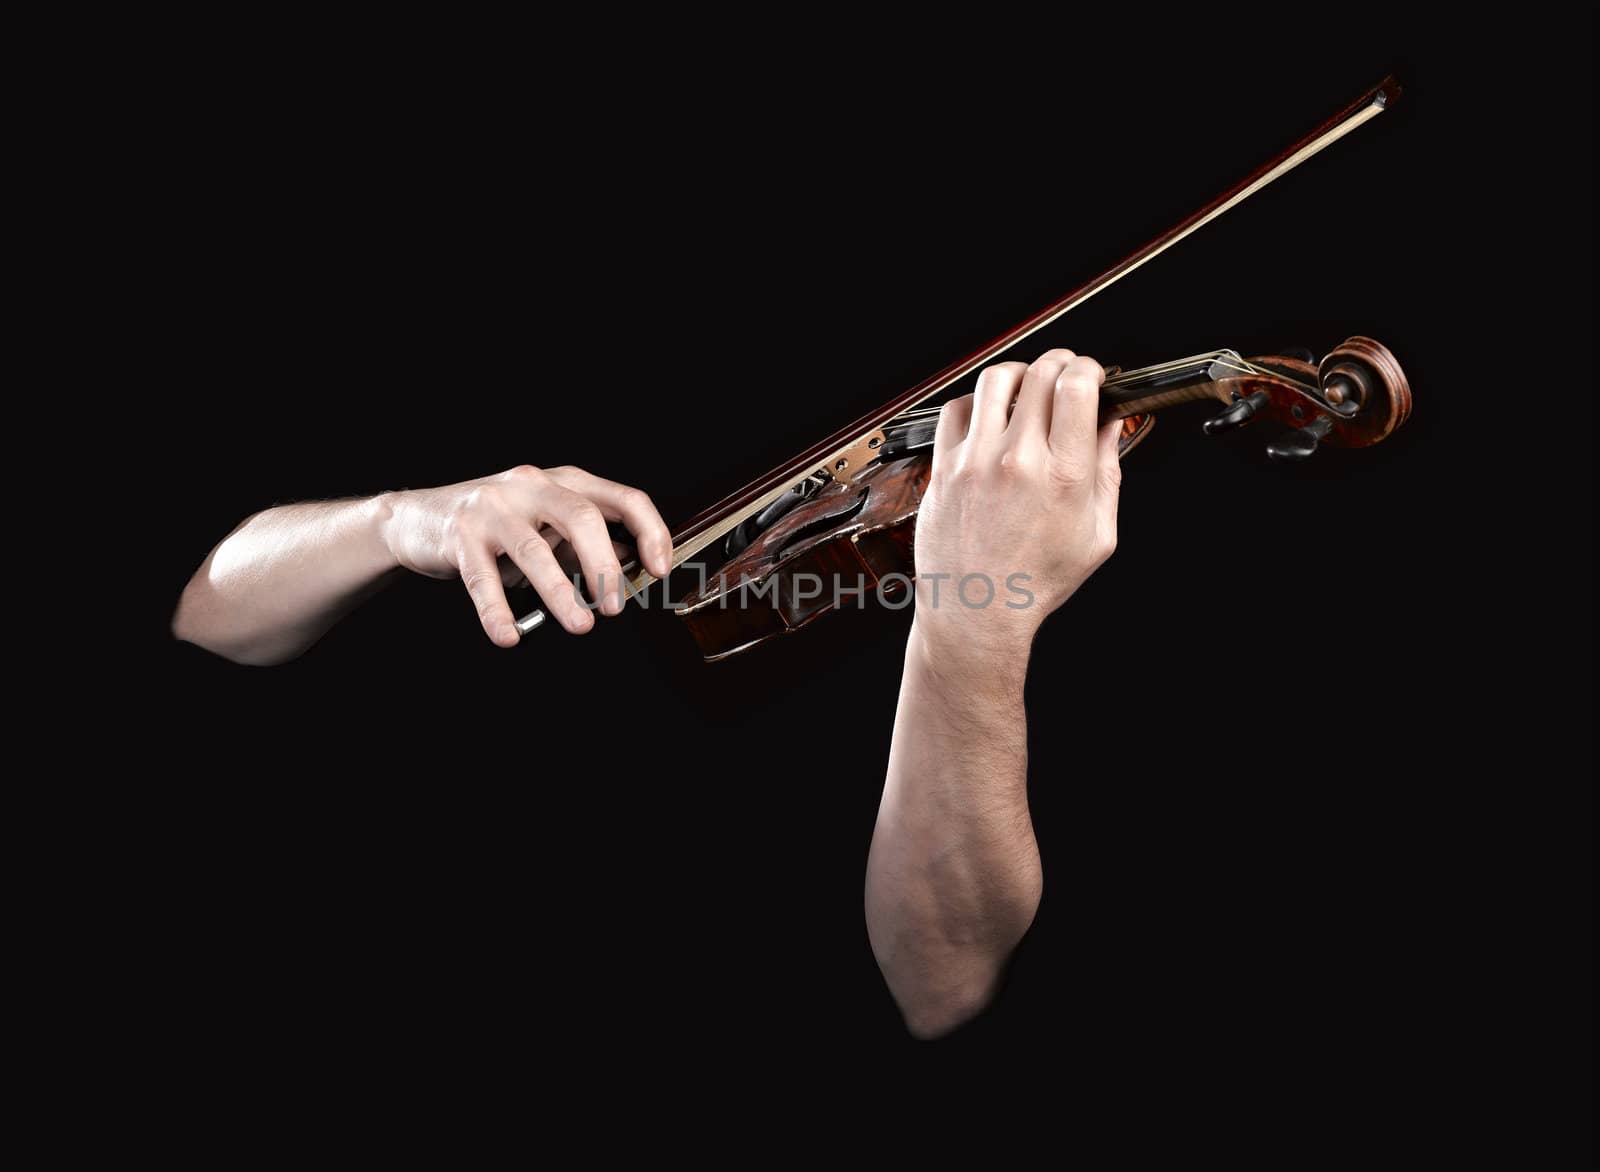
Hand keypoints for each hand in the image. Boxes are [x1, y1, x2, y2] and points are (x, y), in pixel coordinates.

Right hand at [382, 465, 671, 645]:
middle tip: (614, 606)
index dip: (649, 531)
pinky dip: (497, 611)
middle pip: (582, 518)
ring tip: (580, 625)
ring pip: (534, 550)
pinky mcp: (460, 534)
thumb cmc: (495, 526)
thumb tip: (634, 563)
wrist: (418, 519)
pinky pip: (482, 578)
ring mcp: (493, 508)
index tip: (660, 569)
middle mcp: (532, 486)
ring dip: (561, 592)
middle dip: (604, 565)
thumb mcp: (547, 526)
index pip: (622, 498)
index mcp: (564, 482)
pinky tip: (509, 635)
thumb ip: (586, 543)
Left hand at [912, 349, 1120, 664]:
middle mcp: (1018, 461)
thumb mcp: (1097, 535)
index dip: (1089, 369)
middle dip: (1060, 363)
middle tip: (1064, 374)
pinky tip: (988, 415)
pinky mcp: (944, 469)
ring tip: (1027, 387)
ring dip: (1018, 373)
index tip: (1091, 374)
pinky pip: (957, 410)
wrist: (978, 612)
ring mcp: (975, 462)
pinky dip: (977, 401)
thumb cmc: (1036, 582)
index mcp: (1063, 476)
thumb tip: (1111, 426)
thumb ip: (1107, 473)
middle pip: (1040, 374)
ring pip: (995, 380)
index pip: (1077, 387)